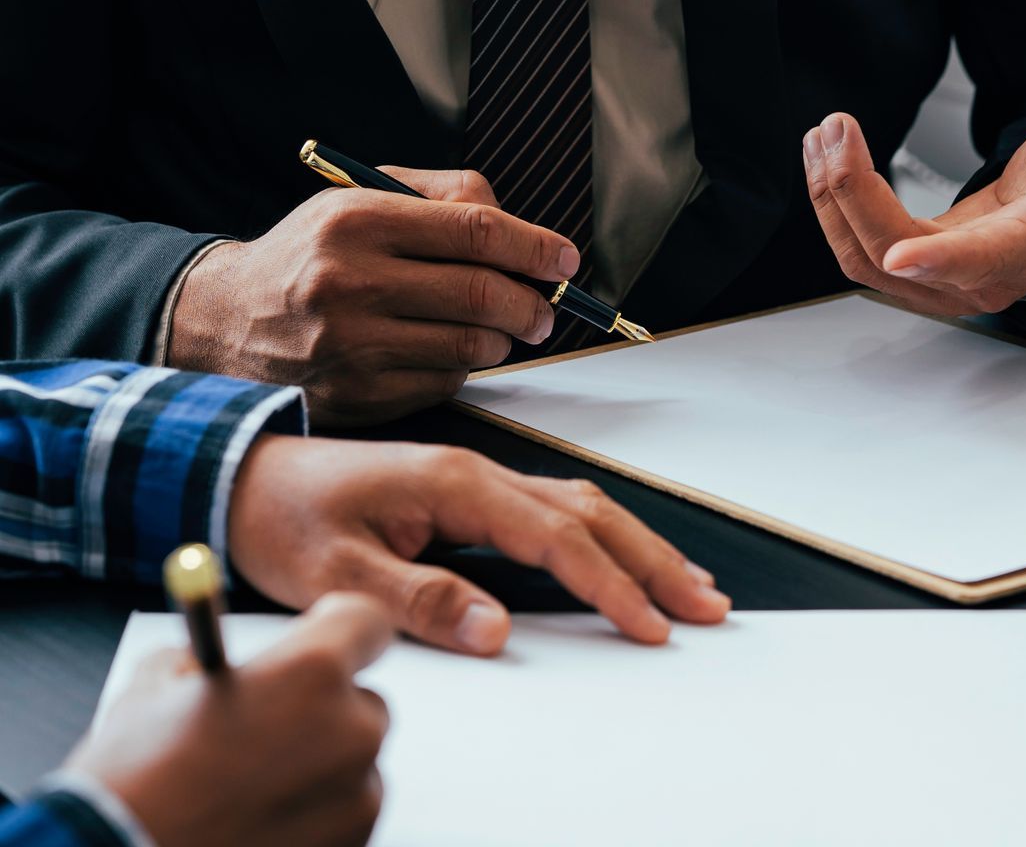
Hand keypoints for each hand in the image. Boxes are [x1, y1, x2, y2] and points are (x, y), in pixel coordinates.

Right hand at [65, 592, 391, 846]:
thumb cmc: (132, 787)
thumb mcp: (151, 694)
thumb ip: (198, 662)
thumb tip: (203, 662)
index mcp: (312, 672)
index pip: (365, 622)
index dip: (339, 628)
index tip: (320, 636)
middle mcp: (352, 729)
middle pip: (362, 701)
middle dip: (321, 710)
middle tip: (265, 732)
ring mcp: (359, 794)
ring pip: (354, 763)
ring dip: (318, 767)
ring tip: (249, 789)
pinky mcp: (356, 842)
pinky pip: (346, 812)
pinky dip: (315, 814)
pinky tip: (258, 822)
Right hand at [169, 168, 576, 424]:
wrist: (224, 320)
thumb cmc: (310, 257)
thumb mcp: (360, 200)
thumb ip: (442, 197)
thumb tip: (520, 231)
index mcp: (356, 221)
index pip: (475, 230)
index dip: (535, 247)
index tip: (563, 259)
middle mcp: (349, 282)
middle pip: (484, 294)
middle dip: (533, 303)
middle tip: (544, 307)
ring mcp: (350, 346)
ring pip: (473, 346)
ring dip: (502, 339)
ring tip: (493, 327)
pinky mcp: (355, 396)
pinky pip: (445, 382)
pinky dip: (459, 367)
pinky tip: (437, 351)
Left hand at [229, 436, 730, 653]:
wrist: (243, 477)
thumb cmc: (283, 517)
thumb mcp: (336, 574)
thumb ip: (419, 600)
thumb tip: (493, 628)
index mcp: (456, 484)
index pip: (556, 538)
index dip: (610, 584)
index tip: (648, 625)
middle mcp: (481, 474)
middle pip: (593, 513)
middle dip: (655, 560)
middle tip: (704, 603)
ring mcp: (483, 480)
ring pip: (585, 507)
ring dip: (641, 546)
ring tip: (688, 585)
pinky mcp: (475, 495)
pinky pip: (560, 511)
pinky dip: (607, 537)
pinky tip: (626, 561)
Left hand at [803, 46, 1025, 313]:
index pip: (983, 260)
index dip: (941, 260)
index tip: (901, 252)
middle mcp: (980, 278)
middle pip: (896, 259)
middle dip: (853, 194)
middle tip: (835, 128)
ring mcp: (942, 281)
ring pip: (865, 259)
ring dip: (832, 200)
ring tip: (821, 137)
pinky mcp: (915, 267)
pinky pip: (861, 249)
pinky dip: (836, 206)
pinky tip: (825, 159)